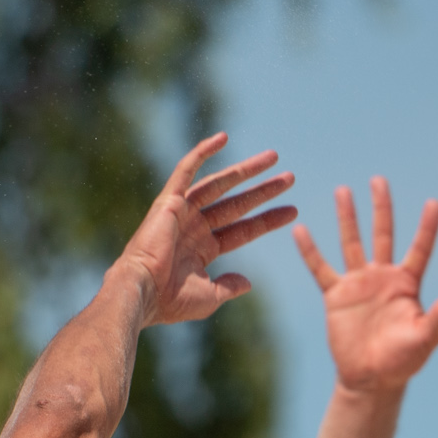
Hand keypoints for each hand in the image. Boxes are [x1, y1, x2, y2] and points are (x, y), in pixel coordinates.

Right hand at [115, 134, 295, 326]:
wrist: (143, 292)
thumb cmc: (171, 300)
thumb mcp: (209, 297)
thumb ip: (229, 287)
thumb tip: (248, 283)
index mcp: (203, 248)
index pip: (243, 229)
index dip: (267, 220)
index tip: (293, 210)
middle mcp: (194, 227)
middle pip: (237, 203)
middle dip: (263, 191)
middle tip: (291, 178)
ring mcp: (182, 212)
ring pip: (220, 184)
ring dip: (246, 170)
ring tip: (274, 157)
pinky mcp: (169, 201)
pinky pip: (186, 169)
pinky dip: (202, 152)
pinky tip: (223, 137)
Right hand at [293, 178, 437, 395]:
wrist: (371, 379)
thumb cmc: (404, 360)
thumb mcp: (428, 334)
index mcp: (408, 284)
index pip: (420, 248)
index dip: (427, 227)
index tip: (434, 203)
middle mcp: (383, 277)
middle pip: (383, 234)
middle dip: (382, 207)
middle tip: (379, 180)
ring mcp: (358, 284)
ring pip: (351, 243)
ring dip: (348, 217)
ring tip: (343, 190)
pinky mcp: (336, 296)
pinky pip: (320, 269)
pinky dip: (310, 251)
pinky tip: (300, 230)